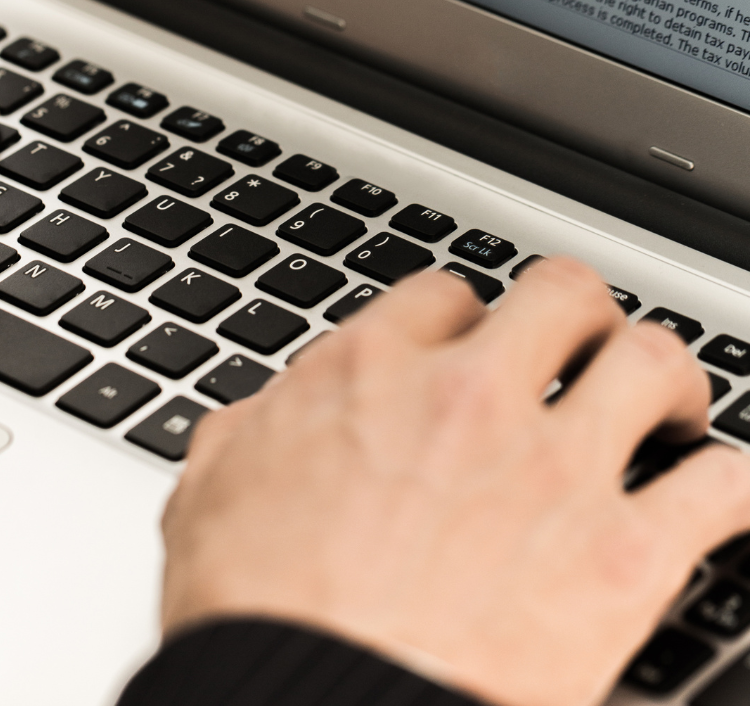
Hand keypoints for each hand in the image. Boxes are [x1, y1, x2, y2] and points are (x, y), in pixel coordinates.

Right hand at [161, 258, 749, 705]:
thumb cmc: (254, 615)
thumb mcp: (211, 491)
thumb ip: (248, 430)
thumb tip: (267, 418)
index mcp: (370, 372)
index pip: (444, 294)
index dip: (461, 315)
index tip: (469, 344)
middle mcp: (468, 396)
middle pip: (562, 293)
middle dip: (575, 311)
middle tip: (578, 344)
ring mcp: (551, 467)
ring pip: (651, 361)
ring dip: (663, 374)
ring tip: (663, 401)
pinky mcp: (618, 557)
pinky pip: (720, 488)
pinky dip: (730, 484)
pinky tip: (719, 494)